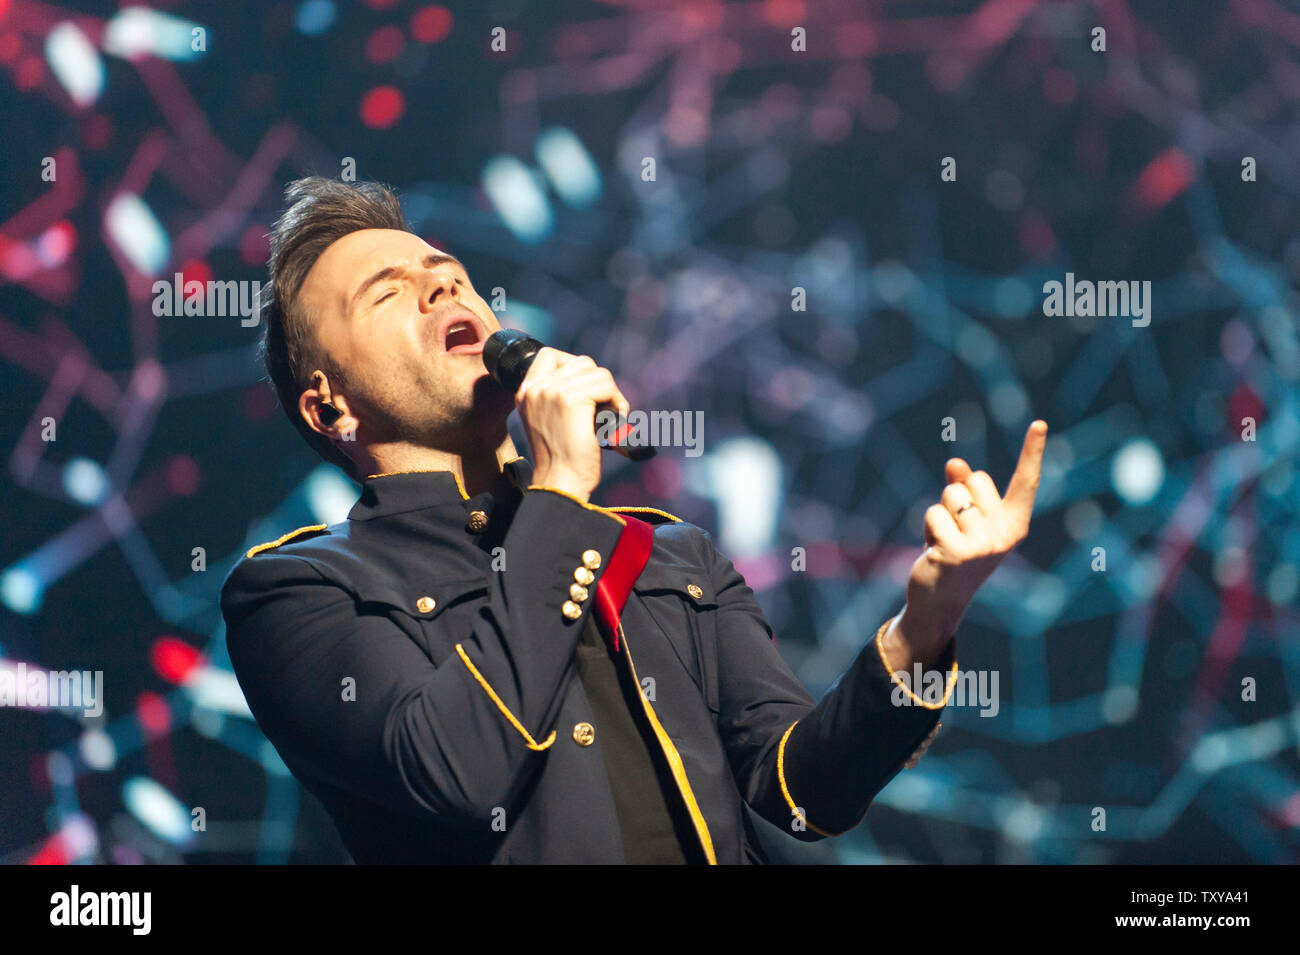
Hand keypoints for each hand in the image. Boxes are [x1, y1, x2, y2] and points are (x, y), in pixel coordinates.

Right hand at [516, 347, 629, 502]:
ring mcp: (551, 391)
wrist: (560, 484)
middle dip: (598, 383)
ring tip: (609, 416)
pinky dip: (617, 400)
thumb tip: (591, 381)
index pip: (550, 356)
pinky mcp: (571, 399)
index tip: (588, 393)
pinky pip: (605, 384)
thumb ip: (556, 398)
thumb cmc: (561, 461)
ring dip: (610, 393)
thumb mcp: (548, 422)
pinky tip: (615, 418)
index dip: (575, 368)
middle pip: (580, 362)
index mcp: (525, 393)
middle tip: (604, 408)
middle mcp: (535, 389)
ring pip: (596, 371)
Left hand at [902, 419, 1047, 644]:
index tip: (1040, 423)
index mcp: (1015, 524)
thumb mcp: (964, 520)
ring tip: (944, 542)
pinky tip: (933, 551)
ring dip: (939, 513)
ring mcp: (984, 544)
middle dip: (956, 497)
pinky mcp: (958, 552)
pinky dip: (927, 527)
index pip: (1025, 482)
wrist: (940, 601)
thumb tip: (955, 462)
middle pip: (973, 479)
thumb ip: (963, 489)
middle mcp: (1006, 534)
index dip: (1032, 452)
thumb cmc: (954, 554)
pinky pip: (934, 513)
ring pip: (951, 494)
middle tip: (956, 531)